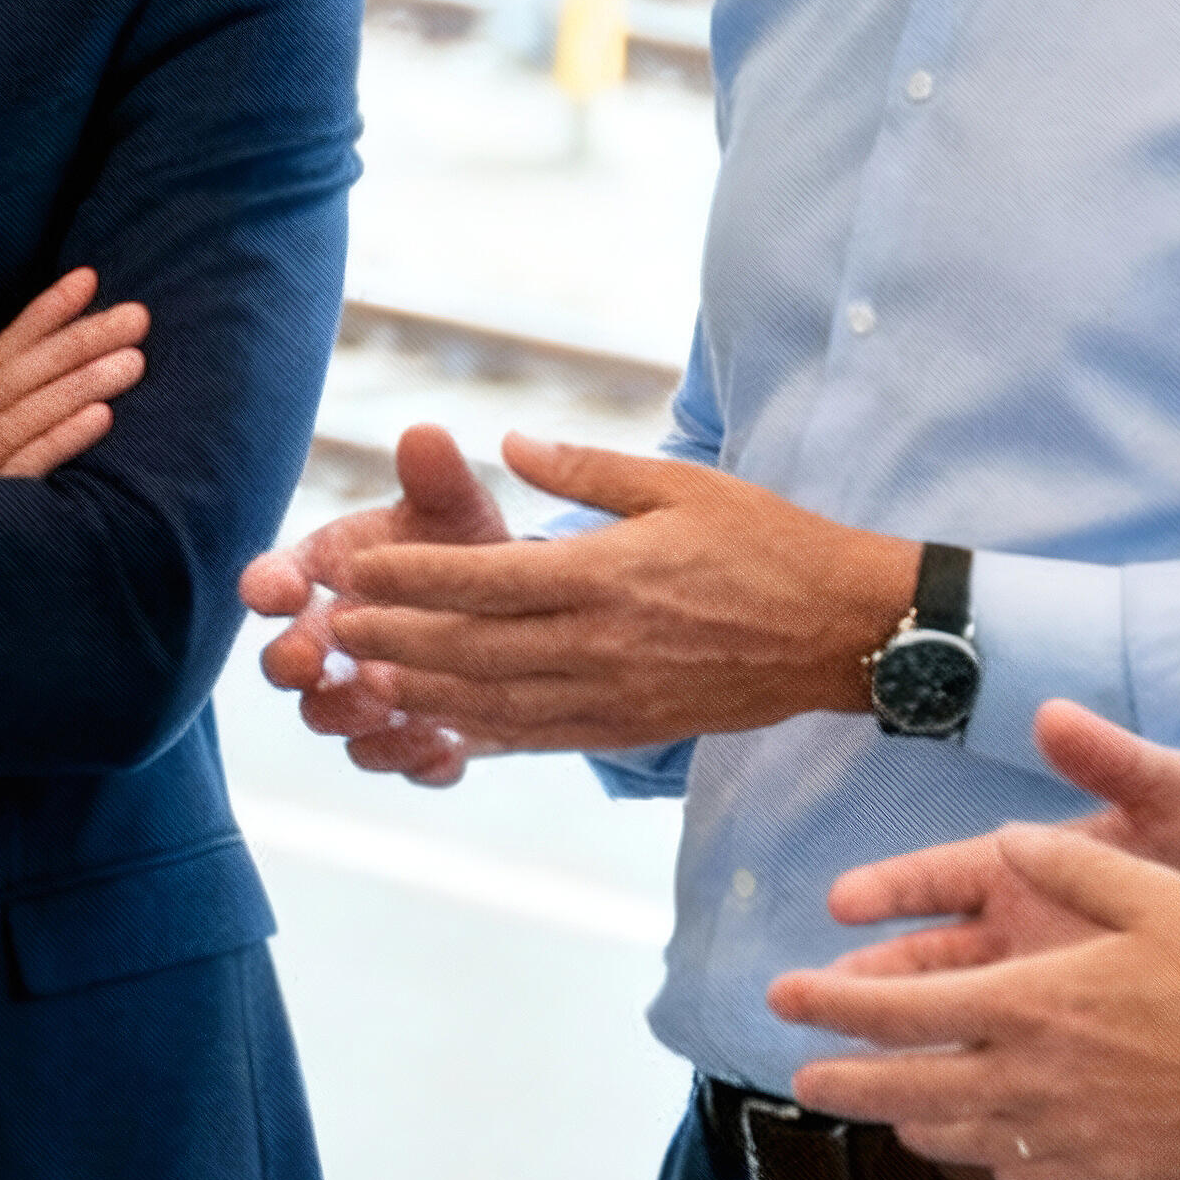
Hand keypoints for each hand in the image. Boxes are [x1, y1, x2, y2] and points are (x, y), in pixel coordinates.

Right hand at [0, 270, 146, 479]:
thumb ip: (31, 422)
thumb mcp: (1, 463)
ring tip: (134, 362)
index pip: (3, 355)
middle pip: (15, 377)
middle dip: (78, 340)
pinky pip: (21, 468)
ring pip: (19, 415)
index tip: (87, 278)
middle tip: (137, 317)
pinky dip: (61, 438)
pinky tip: (103, 417)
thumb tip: (95, 369)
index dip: (43, 315)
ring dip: (78, 383)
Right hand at [237, 425, 511, 786]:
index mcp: (321, 578)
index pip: (271, 582)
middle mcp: (328, 643)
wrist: (516, 612)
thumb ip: (435, 480)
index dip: (268, 586)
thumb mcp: (453, 510)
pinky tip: (445, 747)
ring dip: (349, 714)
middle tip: (308, 659)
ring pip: (332, 718)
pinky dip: (415, 759)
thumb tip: (425, 433)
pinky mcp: (411, 740)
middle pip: (284, 664)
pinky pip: (398, 761)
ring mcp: (363, 697)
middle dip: (290, 664)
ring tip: (383, 700)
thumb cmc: (461, 548)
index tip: (279, 589)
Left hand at [313, 435, 907, 756]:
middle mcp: (603, 642)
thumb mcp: (680, 484)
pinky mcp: (633, 727)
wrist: (846, 630)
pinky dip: (481, 731)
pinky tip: (438, 722)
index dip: (410, 575)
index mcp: (608, 573)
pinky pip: (541, 736)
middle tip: (332, 628)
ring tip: (363, 677)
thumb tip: (508, 442)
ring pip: (496, 702)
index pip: (484, 578)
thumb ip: (586, 469)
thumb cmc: (766, 544)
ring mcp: (617, 694)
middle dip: (394, 637)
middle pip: (472, 648)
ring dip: (422, 692)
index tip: (354, 566)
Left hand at [769, 820, 1179, 1179]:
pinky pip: (1017, 1171)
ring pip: (952, 1138)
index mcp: (1027, 1003)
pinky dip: (981, 1156)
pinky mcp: (1104, 1171)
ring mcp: (1064, 1133)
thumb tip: (1014, 839)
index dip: (826, 1005)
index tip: (780, 998)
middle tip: (800, 1075)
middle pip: (900, 1089)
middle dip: (839, 1080)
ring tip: (883, 1106)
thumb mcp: (1156, 895)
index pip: (894, 1009)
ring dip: (906, 1119)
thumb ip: (1073, 867)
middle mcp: (1028, 1077)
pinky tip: (978, 1144)